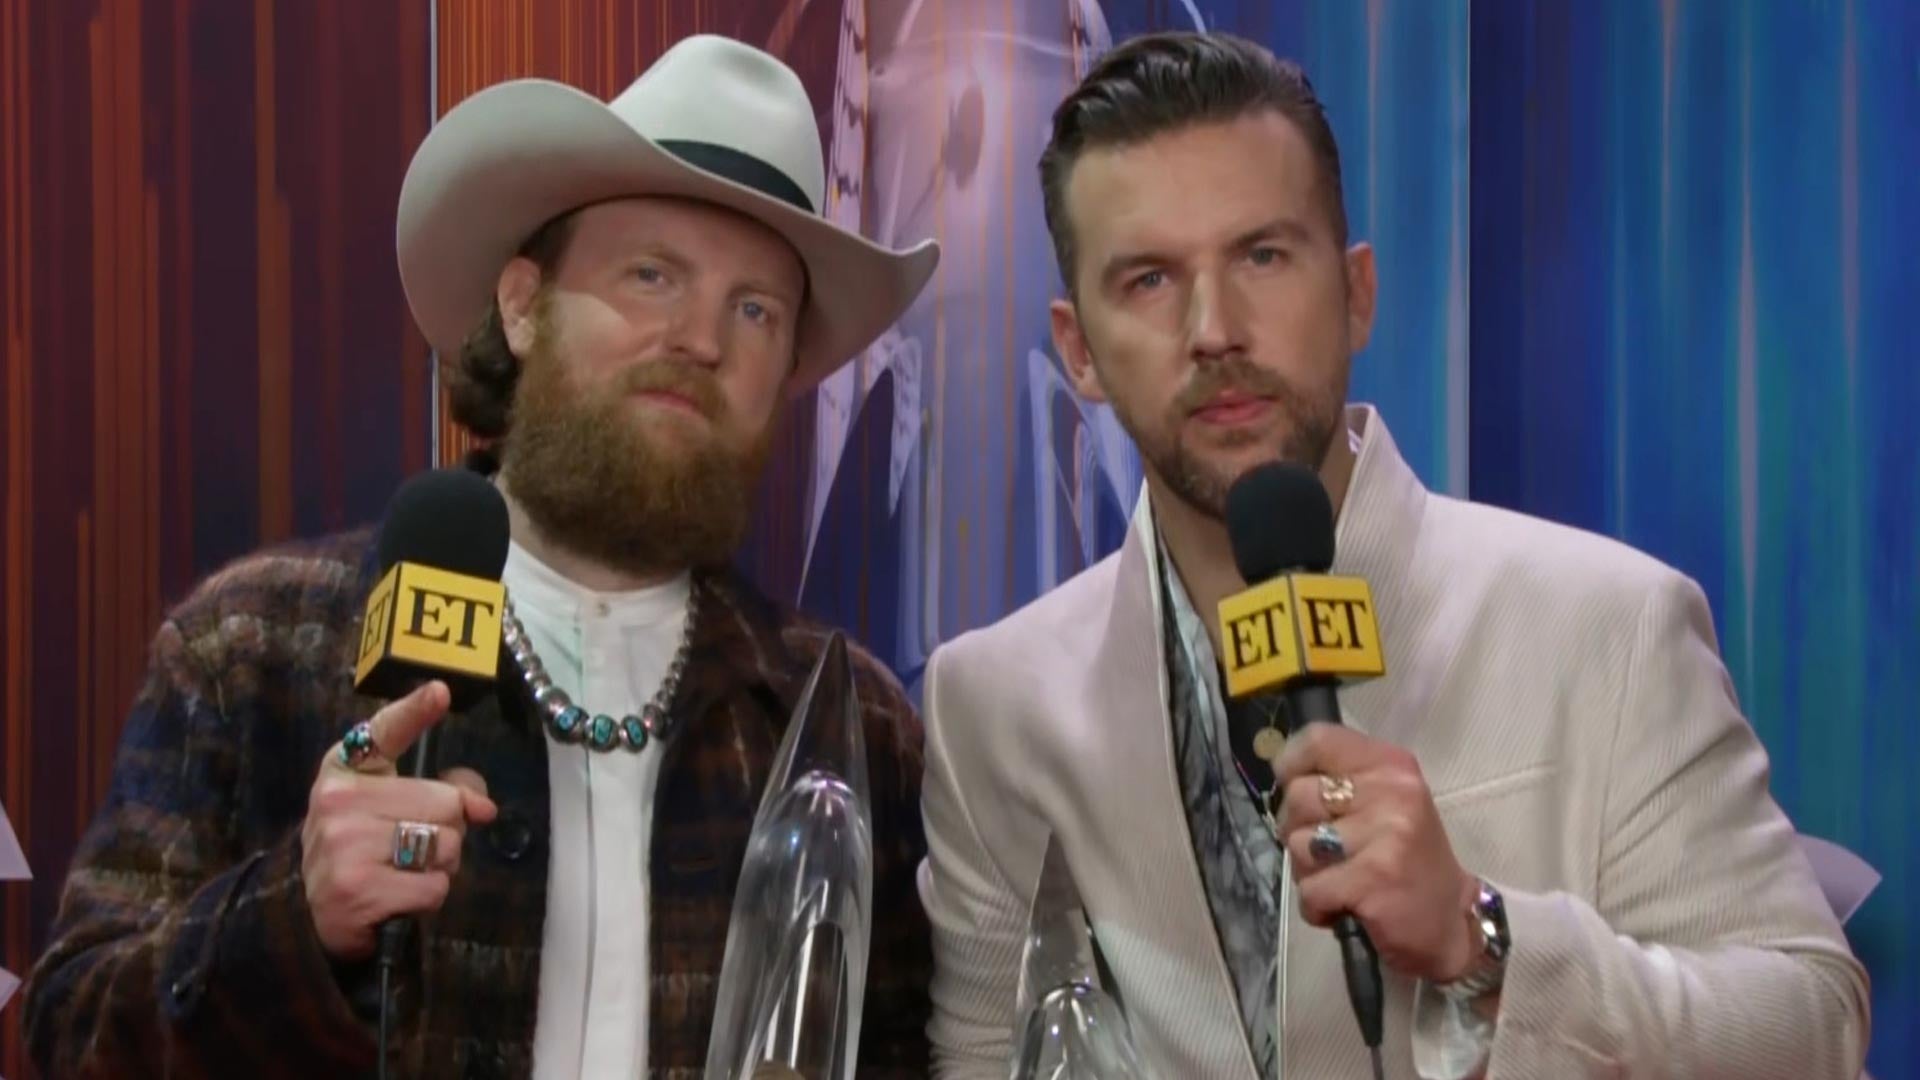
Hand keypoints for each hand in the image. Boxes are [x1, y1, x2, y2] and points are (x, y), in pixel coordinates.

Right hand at [301, 681, 496, 960]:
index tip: (440, 692)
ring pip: (446, 845)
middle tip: (412, 847)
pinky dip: (430, 896)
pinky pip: (434, 886)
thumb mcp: (390, 806)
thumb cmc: (364, 849)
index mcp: (343, 771)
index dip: (415, 711)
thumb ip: (441, 790)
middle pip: (446, 802)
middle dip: (447, 830)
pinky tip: (399, 897)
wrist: (316, 914)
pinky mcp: (357, 890)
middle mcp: (336, 801)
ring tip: (404, 871)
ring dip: (440, 865)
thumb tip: (482, 807)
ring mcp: (344, 846)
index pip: (384, 732)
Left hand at [1273, 723, 1479, 983]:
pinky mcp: (1374, 876)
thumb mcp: (1383, 805)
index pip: (1317, 740)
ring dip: (1309, 874)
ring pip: (1298, 844)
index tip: (1294, 787)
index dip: (1291, 766)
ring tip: (1344, 882)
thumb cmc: (1406, 861)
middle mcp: (1392, 790)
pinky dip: (1317, 908)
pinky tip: (1345, 908)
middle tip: (1331, 854)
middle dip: (1298, 830)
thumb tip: (1282, 775)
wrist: (1449, 924)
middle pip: (1298, 795)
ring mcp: (1385, 833)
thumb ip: (1339, 782)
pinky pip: (1310, 889)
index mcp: (1391, 764)